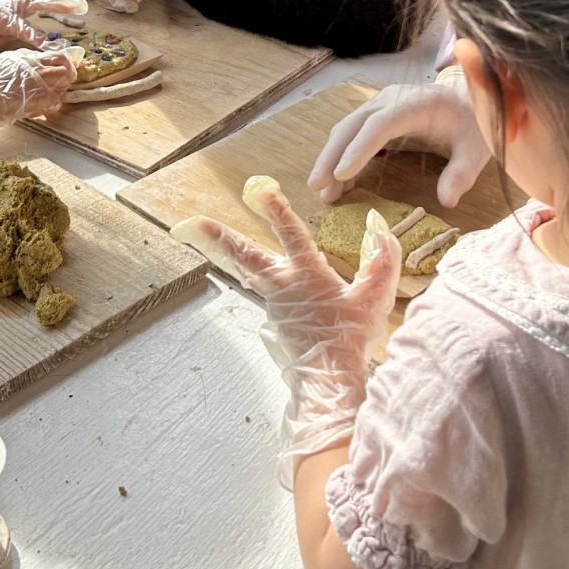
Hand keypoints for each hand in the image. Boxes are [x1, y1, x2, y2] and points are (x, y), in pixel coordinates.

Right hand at [0, 48, 74, 165]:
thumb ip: (18, 63)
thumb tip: (35, 64)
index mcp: (20, 57)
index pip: (53, 54)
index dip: (65, 60)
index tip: (70, 64)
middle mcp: (27, 68)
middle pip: (62, 68)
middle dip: (69, 73)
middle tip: (70, 78)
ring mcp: (28, 85)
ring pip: (60, 84)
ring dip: (63, 88)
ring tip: (61, 90)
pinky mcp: (27, 103)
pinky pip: (51, 101)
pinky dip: (54, 102)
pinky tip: (49, 104)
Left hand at [172, 176, 400, 487]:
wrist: (329, 381)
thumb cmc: (352, 340)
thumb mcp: (375, 297)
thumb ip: (381, 257)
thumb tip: (375, 222)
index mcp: (307, 275)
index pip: (290, 233)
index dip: (276, 208)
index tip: (258, 186)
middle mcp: (282, 286)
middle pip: (242, 256)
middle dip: (216, 237)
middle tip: (188, 223)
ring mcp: (273, 304)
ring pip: (245, 270)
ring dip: (224, 251)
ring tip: (204, 236)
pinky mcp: (274, 319)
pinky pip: (260, 289)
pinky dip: (253, 274)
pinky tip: (256, 272)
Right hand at [309, 76, 490, 208]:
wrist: (469, 98)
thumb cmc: (472, 122)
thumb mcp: (476, 149)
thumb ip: (462, 173)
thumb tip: (447, 201)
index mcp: (415, 104)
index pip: (379, 125)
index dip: (358, 149)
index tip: (341, 175)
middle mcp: (390, 99)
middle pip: (352, 125)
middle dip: (331, 156)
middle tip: (317, 186)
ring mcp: (379, 105)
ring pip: (346, 130)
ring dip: (331, 159)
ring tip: (322, 192)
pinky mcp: (375, 115)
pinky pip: (352, 135)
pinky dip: (341, 157)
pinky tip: (338, 183)